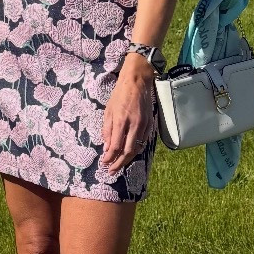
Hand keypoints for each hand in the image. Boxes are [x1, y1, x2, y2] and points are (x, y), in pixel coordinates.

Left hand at [100, 57, 155, 172]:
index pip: (115, 146)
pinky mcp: (150, 124)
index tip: (104, 163)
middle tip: (112, 171)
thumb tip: (106, 148)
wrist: (137, 81)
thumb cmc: (120, 95)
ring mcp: (144, 125)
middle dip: (119, 163)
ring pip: (137, 148)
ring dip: (128, 159)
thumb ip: (107, 130)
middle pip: (127, 151)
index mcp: (121, 120)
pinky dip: (136, 150)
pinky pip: (143, 142)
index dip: (109, 157)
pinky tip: (130, 154)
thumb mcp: (108, 111)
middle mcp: (134, 125)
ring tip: (119, 166)